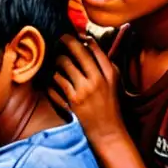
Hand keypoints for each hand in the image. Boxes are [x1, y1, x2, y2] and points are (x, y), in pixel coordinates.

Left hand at [51, 36, 126, 150]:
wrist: (108, 132)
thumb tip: (91, 46)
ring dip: (58, 62)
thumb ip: (106, 65)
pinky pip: (56, 82)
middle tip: (60, 38)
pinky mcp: (72, 101)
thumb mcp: (114, 84)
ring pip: (64, 65)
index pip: (95, 49)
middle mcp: (97, 80)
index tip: (77, 35)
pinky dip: (52, 80)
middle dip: (67, 41)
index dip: (84, 39)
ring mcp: (84, 90)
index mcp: (110, 74)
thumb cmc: (110, 106)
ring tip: (57, 62)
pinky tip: (53, 81)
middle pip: (78, 52)